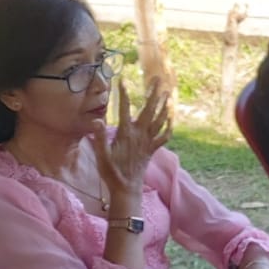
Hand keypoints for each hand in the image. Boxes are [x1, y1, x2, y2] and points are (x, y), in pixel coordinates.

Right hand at [92, 78, 171, 204]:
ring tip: (168, 94)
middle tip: (158, 79)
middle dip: (154, 94)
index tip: (122, 80)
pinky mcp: (152, 149)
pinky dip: (169, 127)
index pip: (124, 109)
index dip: (123, 94)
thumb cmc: (111, 172)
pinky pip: (164, 137)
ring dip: (164, 106)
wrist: (126, 189)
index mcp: (126, 134)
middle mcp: (139, 135)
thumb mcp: (101, 155)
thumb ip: (98, 138)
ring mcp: (148, 142)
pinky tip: (172, 119)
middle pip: (149, 110)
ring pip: (159, 121)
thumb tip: (96, 120)